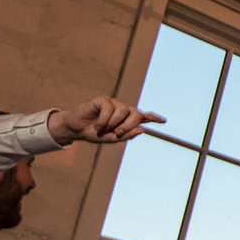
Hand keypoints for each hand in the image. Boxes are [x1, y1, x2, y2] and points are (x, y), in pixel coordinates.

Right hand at [48, 99, 163, 144]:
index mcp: (127, 120)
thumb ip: (127, 135)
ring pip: (124, 110)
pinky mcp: (103, 100)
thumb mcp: (111, 139)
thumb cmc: (94, 133)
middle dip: (130, 125)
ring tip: (103, 129)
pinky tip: (98, 125)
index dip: (154, 118)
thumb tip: (142, 129)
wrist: (76, 130)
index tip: (163, 121)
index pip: (143, 117)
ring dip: (114, 122)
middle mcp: (123, 110)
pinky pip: (109, 107)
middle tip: (117, 133)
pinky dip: (104, 119)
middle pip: (137, 113)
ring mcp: (114, 103)